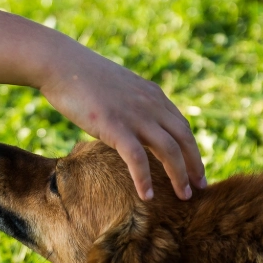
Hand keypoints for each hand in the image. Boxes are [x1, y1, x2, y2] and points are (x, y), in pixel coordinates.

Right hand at [38, 41, 205, 200]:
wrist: (61, 65)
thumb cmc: (82, 78)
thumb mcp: (117, 89)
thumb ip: (131, 104)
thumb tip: (129, 121)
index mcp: (153, 95)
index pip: (182, 126)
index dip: (192, 149)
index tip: (195, 169)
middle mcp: (150, 105)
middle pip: (184, 139)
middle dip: (195, 165)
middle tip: (200, 187)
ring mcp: (135, 115)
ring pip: (169, 150)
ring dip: (179, 176)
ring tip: (184, 197)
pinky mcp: (115, 126)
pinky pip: (137, 158)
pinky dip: (144, 179)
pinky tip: (147, 196)